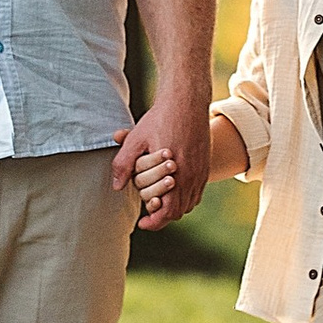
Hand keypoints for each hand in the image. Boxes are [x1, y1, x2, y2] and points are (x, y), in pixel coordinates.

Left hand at [116, 86, 208, 230]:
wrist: (186, 100)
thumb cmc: (160, 118)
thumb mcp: (136, 140)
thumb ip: (124, 164)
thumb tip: (117, 186)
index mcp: (176, 175)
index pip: (168, 213)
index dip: (154, 222)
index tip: (143, 222)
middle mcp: (192, 177)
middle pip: (179, 211)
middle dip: (163, 216)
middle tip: (149, 213)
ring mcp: (201, 171)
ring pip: (190, 203)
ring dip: (175, 207)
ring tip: (160, 202)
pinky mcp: (205, 164)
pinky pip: (197, 191)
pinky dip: (186, 196)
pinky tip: (173, 188)